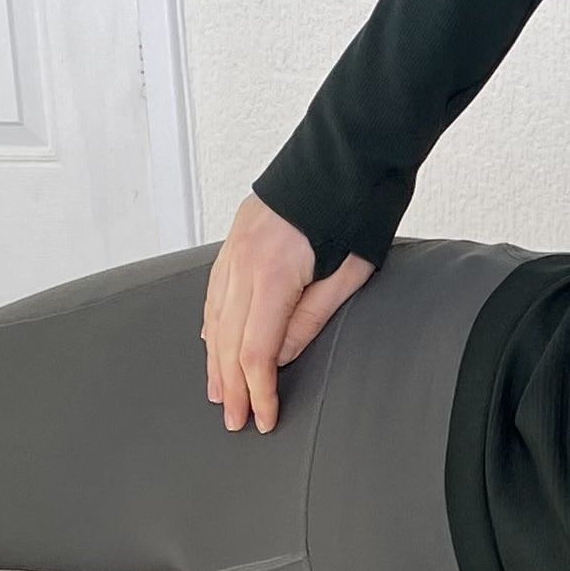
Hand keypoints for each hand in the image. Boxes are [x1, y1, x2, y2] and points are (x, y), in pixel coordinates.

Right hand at [199, 194, 372, 432]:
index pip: (255, 351)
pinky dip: (212, 323)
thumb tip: (281, 356)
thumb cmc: (359, 207)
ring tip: (220, 392)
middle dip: (232, 386)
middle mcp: (243, 263)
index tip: (264, 419)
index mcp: (273, 275)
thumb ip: (311, 317)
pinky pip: (215, 291)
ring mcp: (234, 248)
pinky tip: (211, 341)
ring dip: (215, 360)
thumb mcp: (348, 271)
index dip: (258, 391)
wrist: (348, 150)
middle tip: (237, 420)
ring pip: (214, 317)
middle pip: (227, 340)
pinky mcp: (236, 237)